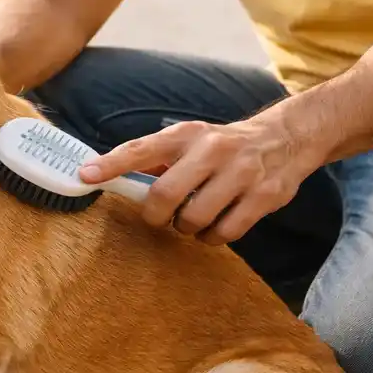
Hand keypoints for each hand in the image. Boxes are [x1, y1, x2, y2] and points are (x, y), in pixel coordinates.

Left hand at [77, 118, 323, 244]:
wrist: (285, 138)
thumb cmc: (224, 145)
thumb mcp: (191, 139)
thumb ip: (158, 158)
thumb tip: (114, 176)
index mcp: (186, 135)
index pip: (140, 149)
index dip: (111, 164)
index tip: (86, 175)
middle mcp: (212, 150)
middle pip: (165, 194)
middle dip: (156, 216)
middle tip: (160, 217)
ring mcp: (240, 173)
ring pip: (194, 219)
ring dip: (185, 228)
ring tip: (191, 220)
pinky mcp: (263, 196)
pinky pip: (225, 233)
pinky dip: (212, 238)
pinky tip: (213, 228)